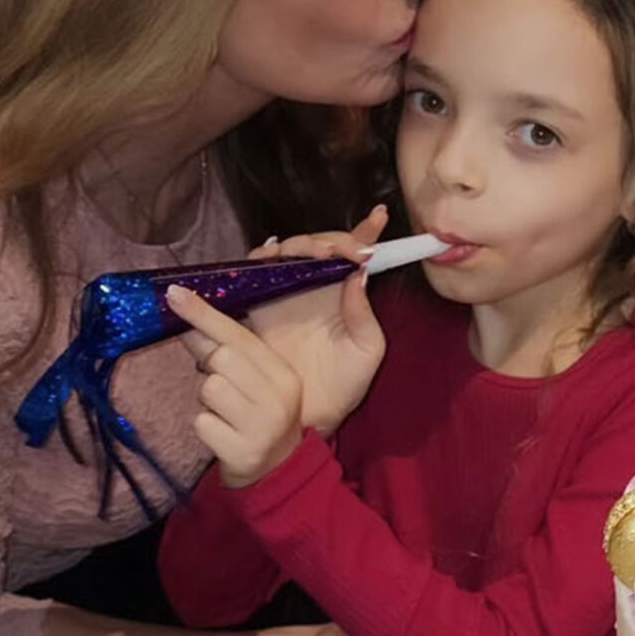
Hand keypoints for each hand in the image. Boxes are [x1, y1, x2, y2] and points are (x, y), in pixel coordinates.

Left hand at [167, 285, 304, 486]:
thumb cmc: (258, 417)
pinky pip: (202, 422)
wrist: (275, 471)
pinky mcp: (242, 452)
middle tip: (218, 383)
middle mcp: (278, 398)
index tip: (173, 294)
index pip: (239, 336)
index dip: (204, 314)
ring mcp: (261, 427)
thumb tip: (185, 316)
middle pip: (222, 359)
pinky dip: (205, 426)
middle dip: (210, 368)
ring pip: (210, 389)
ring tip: (225, 413)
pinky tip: (222, 434)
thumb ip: (228, 350)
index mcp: (283, 374)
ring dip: (207, 401)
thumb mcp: (255, 381)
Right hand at [243, 205, 388, 433]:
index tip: (378, 218)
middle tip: (336, 252)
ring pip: (288, 252)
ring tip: (313, 252)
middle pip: (319, 247)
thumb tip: (358, 274)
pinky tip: (272, 255)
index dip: (366, 231)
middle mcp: (315, 287)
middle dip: (328, 240)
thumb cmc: (342, 387)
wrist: (307, 417)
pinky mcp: (259, 306)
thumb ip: (364, 314)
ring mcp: (286, 294)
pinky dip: (262, 258)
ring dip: (299, 244)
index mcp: (345, 295)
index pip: (356, 255)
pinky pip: (256, 273)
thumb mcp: (366, 352)